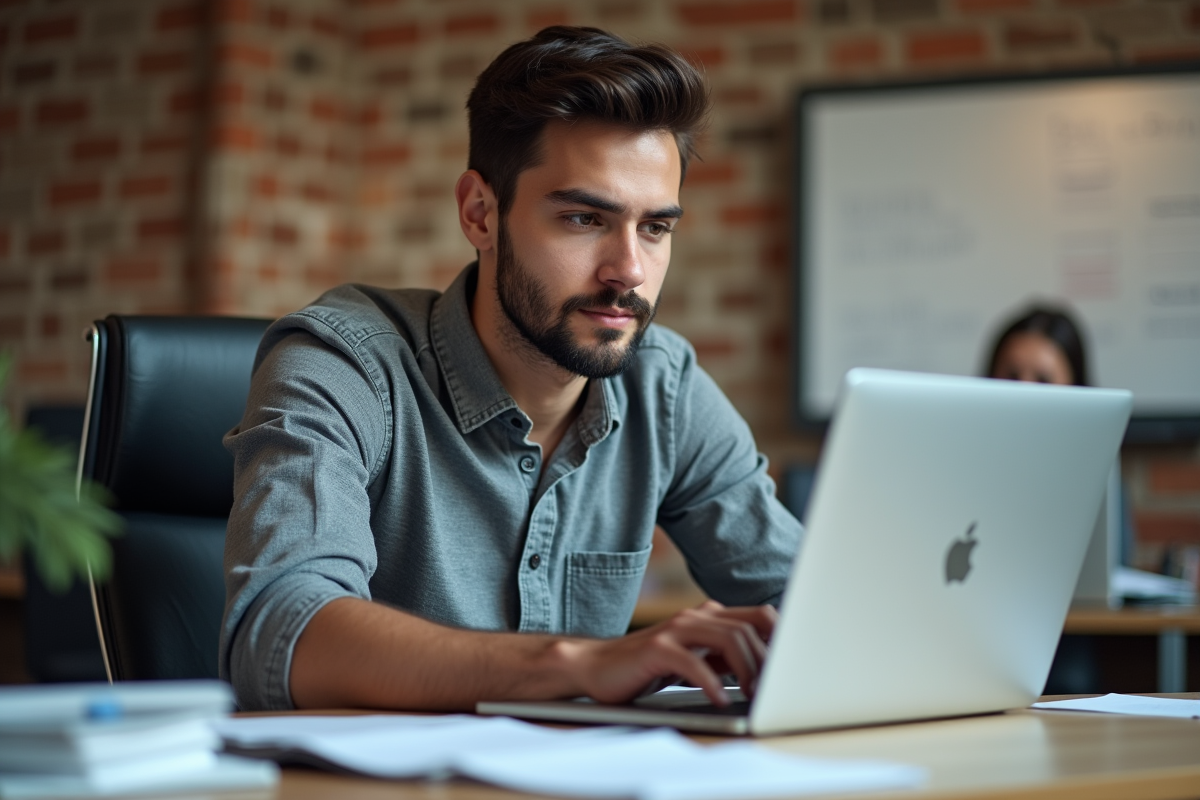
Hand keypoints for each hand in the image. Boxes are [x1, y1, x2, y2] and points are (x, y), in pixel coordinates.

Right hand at [563, 601, 776, 706]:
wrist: (597, 667)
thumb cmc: (648, 667)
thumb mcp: (695, 659)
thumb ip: (725, 657)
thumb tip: (766, 669)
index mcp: (708, 617)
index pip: (759, 616)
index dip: (781, 639)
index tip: (793, 668)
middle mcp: (695, 617)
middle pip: (748, 628)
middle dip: (767, 662)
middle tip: (772, 691)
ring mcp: (675, 630)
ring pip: (728, 639)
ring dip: (746, 670)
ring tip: (752, 696)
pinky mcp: (656, 649)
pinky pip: (693, 663)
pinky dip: (711, 683)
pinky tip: (719, 700)